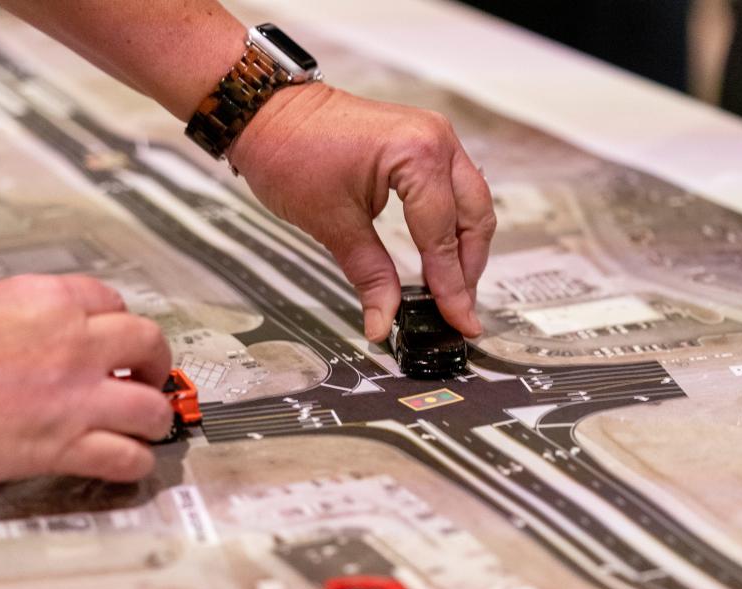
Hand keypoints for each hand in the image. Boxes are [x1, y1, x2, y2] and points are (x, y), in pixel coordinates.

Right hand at [0, 275, 172, 483]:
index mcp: (51, 300)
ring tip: (146, 425)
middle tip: (146, 377)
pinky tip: (128, 462)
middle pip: (149, 344)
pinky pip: (125, 456)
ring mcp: (75, 396)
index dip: (119, 325)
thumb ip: (30, 315)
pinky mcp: (63, 445)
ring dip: (154, 417)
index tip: (116, 342)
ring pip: (151, 406)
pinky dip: (134, 462)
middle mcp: (75, 343)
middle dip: (153, 363)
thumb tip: (47, 330)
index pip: (114, 302)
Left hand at [229, 83, 495, 340]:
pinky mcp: (422, 142)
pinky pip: (453, 188)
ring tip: (453, 290)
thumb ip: (370, 275)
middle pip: (473, 218)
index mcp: (418, 154)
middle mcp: (437, 139)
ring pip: (470, 203)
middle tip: (458, 312)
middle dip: (467, 269)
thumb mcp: (332, 224)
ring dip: (464, 248)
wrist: (267, 114)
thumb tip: (383, 322)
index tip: (460, 321)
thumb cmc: (290, 152)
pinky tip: (441, 255)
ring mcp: (433, 136)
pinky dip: (451, 224)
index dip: (451, 285)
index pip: (443, 235)